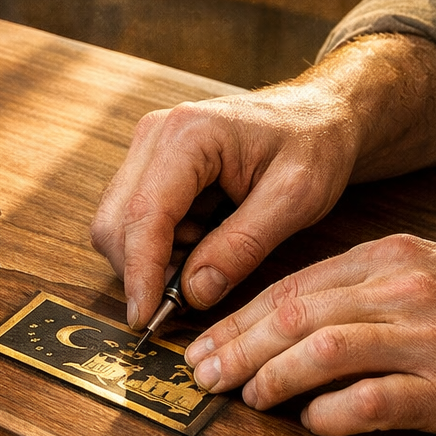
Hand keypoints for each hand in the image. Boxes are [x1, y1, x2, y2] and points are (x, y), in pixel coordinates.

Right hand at [92, 36, 435, 330]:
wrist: (320, 116)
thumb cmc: (315, 146)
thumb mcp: (296, 199)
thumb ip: (243, 247)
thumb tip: (193, 294)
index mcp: (188, 134)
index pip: (143, 215)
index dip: (140, 273)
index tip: (144, 319)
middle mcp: (155, 135)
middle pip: (115, 223)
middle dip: (144, 270)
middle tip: (191, 294)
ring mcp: (147, 150)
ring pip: (119, 226)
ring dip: (156, 259)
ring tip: (214, 254)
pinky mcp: (150, 166)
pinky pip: (134, 222)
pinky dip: (163, 247)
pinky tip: (204, 241)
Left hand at [185, 234, 435, 435]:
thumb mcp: (425, 270)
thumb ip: (357, 287)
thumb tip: (281, 319)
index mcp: (389, 257)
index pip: (291, 285)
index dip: (237, 318)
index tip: (203, 343)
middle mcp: (403, 291)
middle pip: (294, 315)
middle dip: (236, 348)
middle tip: (203, 376)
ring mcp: (427, 340)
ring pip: (323, 351)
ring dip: (273, 378)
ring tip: (250, 397)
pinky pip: (370, 402)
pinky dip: (329, 414)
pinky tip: (312, 422)